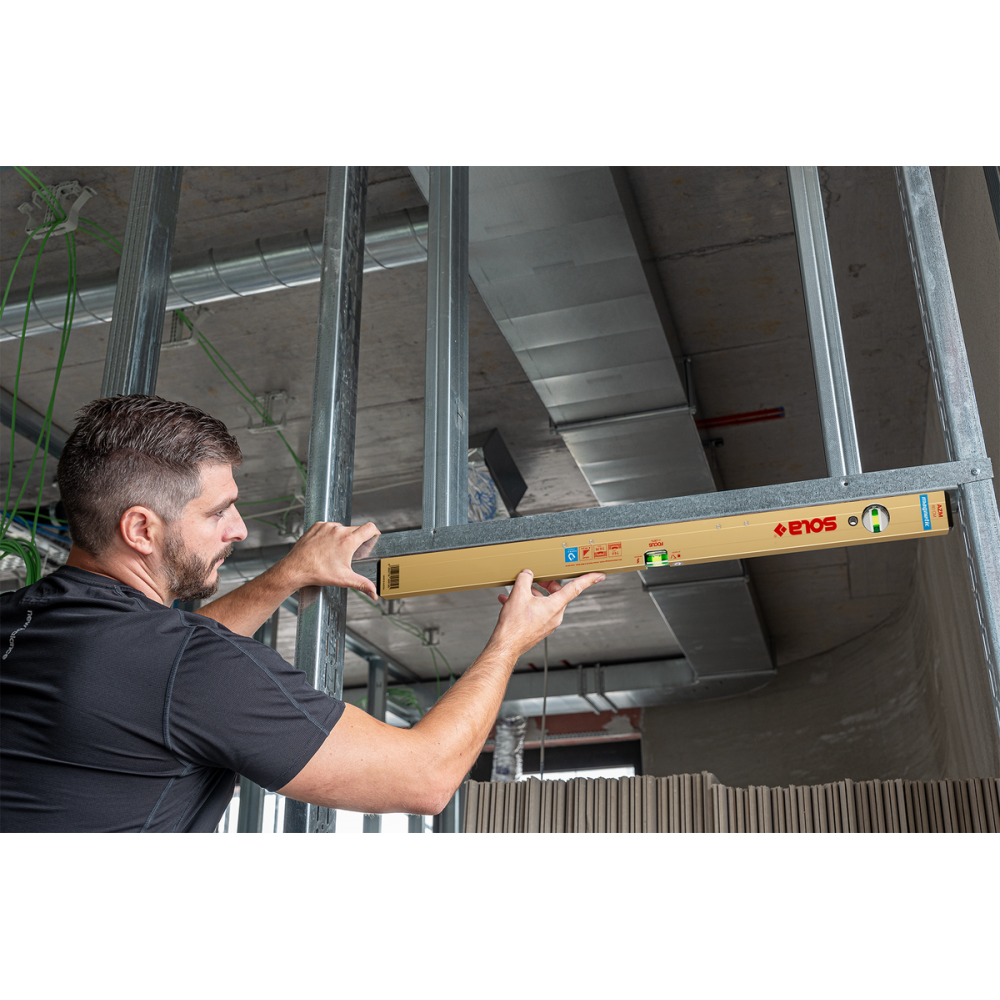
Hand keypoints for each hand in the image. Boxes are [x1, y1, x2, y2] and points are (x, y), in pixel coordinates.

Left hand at [280, 521, 379, 599]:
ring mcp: (326, 527)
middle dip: (356, 539)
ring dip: (342, 537)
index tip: (374, 537)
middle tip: (351, 552)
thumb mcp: (344, 579)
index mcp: (348, 541)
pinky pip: (329, 527)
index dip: (375, 532)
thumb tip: (374, 593)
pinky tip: (326, 545)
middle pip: (356, 529)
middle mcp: (338, 530)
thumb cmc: (317, 573)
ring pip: (342, 528)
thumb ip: (363, 584)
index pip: (370, 528)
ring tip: (335, 551)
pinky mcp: (316, 526)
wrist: (295, 569)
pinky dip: (330, 534)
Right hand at [490, 568, 604, 659]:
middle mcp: (555, 615)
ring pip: (546, 602)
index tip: (598, 576)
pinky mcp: (540, 629)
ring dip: (534, 594)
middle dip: (547, 584)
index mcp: (555, 606)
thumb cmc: (514, 626)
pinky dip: (528, 604)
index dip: (588, 579)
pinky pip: (538, 611)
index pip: (576, 588)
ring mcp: (548, 624)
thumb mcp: (518, 595)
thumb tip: (527, 574)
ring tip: (518, 591)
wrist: (506, 646)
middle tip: (537, 578)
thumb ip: (525, 579)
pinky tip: (512, 602)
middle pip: (558, 593)